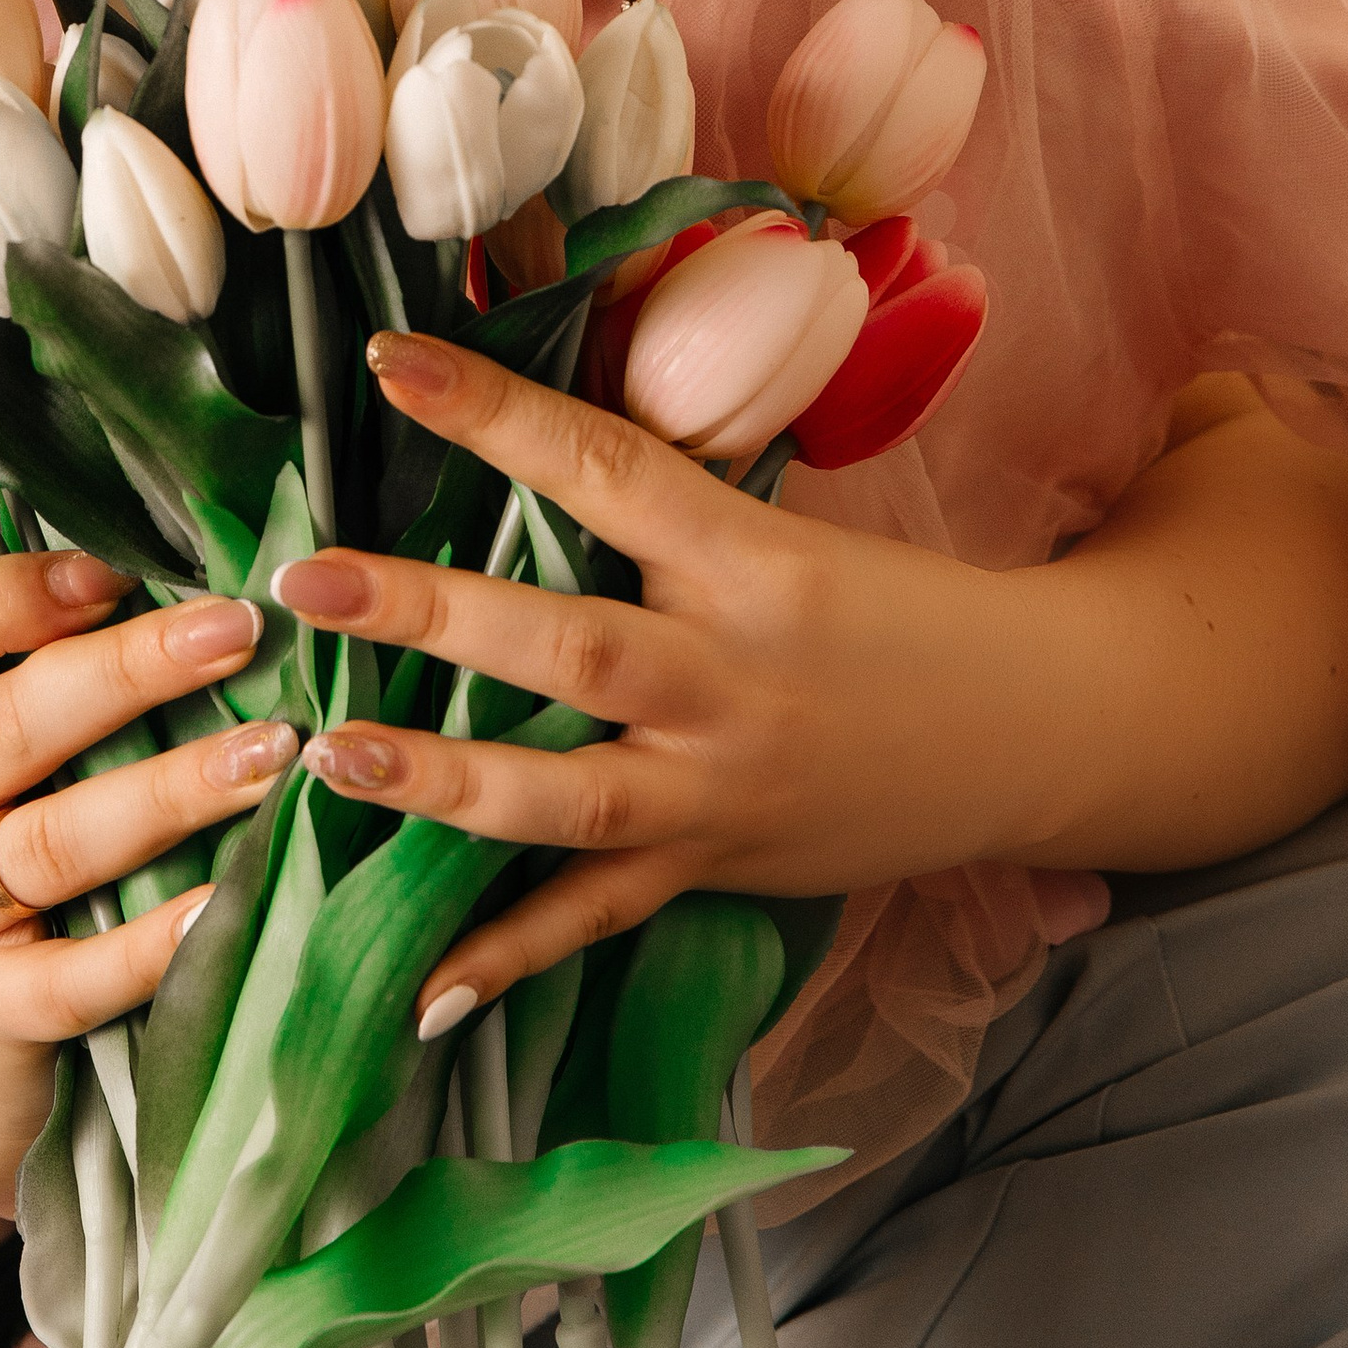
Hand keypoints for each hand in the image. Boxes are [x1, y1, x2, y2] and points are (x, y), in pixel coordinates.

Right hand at [0, 551, 296, 1152]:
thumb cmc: (0, 845)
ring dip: (172, 789)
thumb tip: (197, 578)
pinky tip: (229, 900)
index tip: (115, 571)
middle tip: (239, 630)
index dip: (0, 596)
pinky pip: (75, 976)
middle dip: (130, 669)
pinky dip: (155, 940)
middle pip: (8, 725)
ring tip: (273, 753)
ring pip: (55, 841)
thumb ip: (54, 670)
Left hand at [272, 332, 1347, 1029]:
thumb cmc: (896, 608)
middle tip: (312, 581)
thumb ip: (660, 504)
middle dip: (435, 614)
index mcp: (751, 563)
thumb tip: (514, 425)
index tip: (387, 360)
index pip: (608, 467)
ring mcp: (720, 787)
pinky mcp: (715, 869)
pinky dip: (509, 957)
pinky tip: (418, 987)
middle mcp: (731, 677)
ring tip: (331, 754)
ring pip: (568, 795)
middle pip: (571, 646)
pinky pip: (598, 917)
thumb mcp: (786, 531)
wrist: (1036, 730)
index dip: (496, 413)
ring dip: (444, 779)